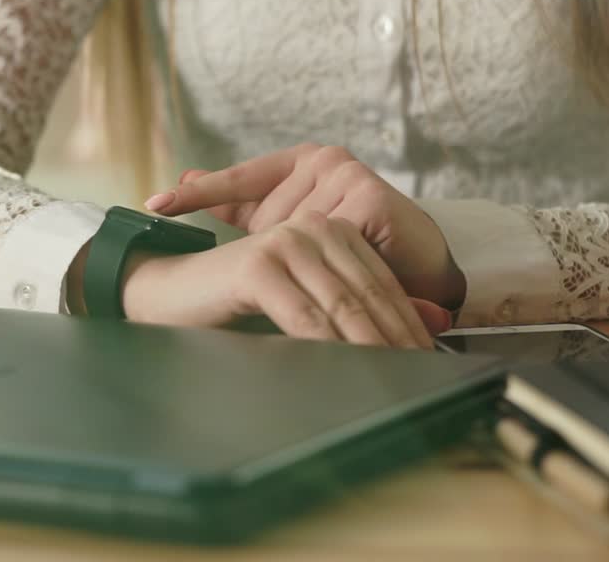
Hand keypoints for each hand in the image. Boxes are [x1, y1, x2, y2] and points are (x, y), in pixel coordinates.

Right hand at [120, 211, 450, 348]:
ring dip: (371, 347)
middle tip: (422, 376)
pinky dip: (329, 346)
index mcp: (330, 231)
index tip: (430, 359)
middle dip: (397, 339)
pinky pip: (304, 316)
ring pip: (341, 306)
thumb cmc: (239, 304)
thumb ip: (362, 308)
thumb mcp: (309, 304)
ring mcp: (285, 243)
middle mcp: (312, 228)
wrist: (170, 295)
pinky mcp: (259, 266)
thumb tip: (437, 321)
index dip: (408, 324)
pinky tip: (346, 370)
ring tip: (394, 379)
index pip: (381, 283)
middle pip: (366, 294)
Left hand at [144, 144, 465, 307]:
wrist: (422, 264)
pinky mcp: (369, 198)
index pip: (240, 180)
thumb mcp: (293, 225)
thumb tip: (185, 175)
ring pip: (295, 235)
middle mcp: (324, 159)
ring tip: (314, 275)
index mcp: (302, 161)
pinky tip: (322, 284)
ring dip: (301, 264)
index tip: (153, 203)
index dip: (199, 195)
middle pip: (269, 217)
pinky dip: (321, 271)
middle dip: (270, 250)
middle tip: (270, 262)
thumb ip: (246, 206)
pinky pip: (325, 245)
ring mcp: (347, 174)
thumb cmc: (354, 243)